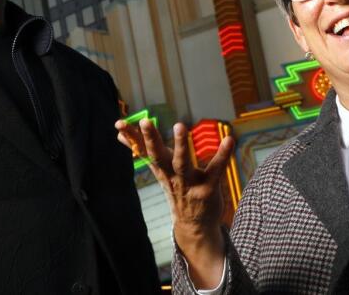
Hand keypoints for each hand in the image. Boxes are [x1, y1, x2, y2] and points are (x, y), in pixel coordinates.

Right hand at [114, 118, 232, 287]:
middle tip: (144, 121)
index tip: (119, 124)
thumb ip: (144, 153)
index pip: (144, 151)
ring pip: (182, 163)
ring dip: (180, 145)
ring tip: (179, 125)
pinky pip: (216, 169)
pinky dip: (222, 155)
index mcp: (161, 170)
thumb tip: (120, 135)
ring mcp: (190, 184)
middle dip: (151, 139)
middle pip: (159, 156)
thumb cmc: (177, 191)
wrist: (195, 227)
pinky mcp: (209, 189)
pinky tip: (229, 140)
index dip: (132, 138)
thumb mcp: (160, 171)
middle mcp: (172, 176)